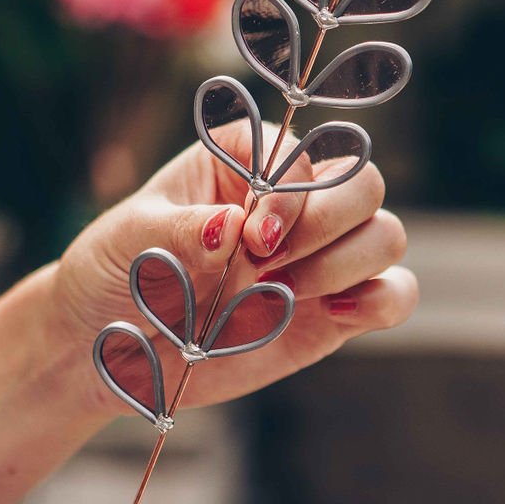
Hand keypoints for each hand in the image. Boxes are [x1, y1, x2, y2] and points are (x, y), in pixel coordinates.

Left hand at [55, 125, 415, 414]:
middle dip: (323, 225)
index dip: (288, 192)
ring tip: (276, 295)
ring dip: (343, 266)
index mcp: (243, 160)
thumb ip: (179, 231)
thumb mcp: (128, 243)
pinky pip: (394, 296)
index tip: (250, 237)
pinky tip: (328, 314)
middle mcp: (293, 201)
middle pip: (363, 184)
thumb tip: (230, 224)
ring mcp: (319, 256)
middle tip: (265, 264)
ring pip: (386, 236)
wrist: (110, 352)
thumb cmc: (115, 274)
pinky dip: (380, 302)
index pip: (300, 151)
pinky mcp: (334, 313)